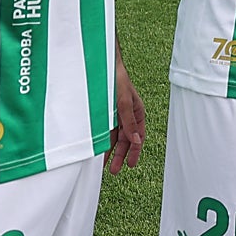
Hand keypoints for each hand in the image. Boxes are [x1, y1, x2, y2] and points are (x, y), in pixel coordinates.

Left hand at [105, 55, 144, 174]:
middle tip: (114, 170)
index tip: (130, 165)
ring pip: (114, 137)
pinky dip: (103, 140)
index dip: (134, 151)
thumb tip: (136, 141)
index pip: (138, 136)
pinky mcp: (105, 113)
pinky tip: (97, 149)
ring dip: (110, 150)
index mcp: (137, 112)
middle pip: (126, 139)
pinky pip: (105, 130)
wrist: (101, 65)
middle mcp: (127, 115)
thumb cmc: (117, 79)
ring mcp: (115, 114)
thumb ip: (129, 121)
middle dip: (121, 155)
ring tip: (102, 165)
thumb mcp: (124, 101)